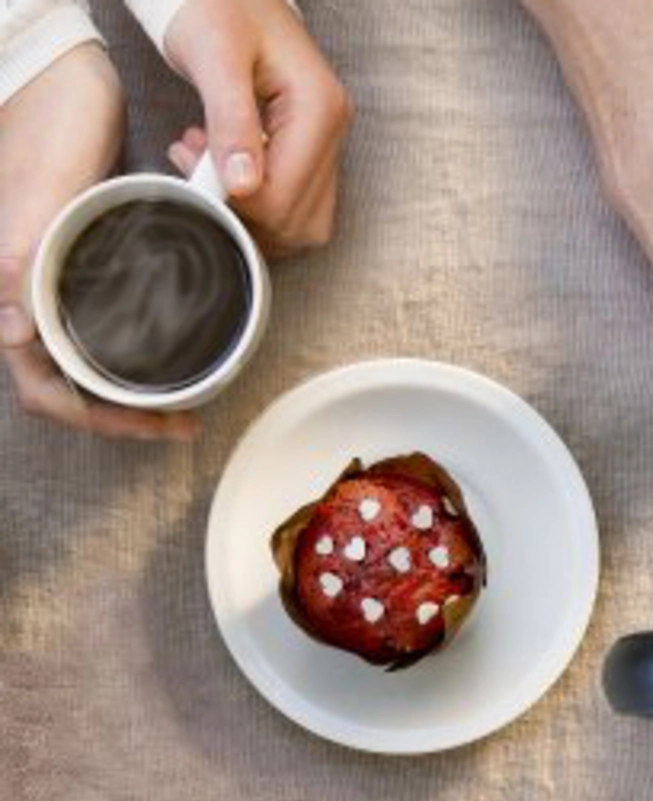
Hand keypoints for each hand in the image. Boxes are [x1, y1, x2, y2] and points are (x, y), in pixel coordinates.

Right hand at [0, 49, 195, 440]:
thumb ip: (20, 257)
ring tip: (184, 393)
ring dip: (130, 387)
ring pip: (83, 361)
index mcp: (9, 287)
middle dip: (123, 415)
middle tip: (183, 417)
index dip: (101, 421)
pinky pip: (95, 323)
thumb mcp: (40, 192)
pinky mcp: (73, 261)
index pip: (44, 390)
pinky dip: (132, 348)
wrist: (57, 74)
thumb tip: (11, 332)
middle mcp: (24, 293)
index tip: (162, 424)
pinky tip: (170, 347)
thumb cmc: (46, 124)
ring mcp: (48, 279)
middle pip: (68, 388)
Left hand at [161, 0, 352, 254]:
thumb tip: (243, 186)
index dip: (237, 200)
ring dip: (251, 211)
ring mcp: (328, 142)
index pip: (285, 194)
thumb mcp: (215, 56)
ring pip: (302, 221)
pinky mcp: (313, 148)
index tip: (189, 167)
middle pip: (299, 218)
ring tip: (206, 164)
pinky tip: (225, 166)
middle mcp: (334, 130)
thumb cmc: (215, 7)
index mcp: (320, 108)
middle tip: (194, 165)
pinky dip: (259, 201)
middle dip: (243, 208)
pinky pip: (296, 202)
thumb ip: (231, 120)